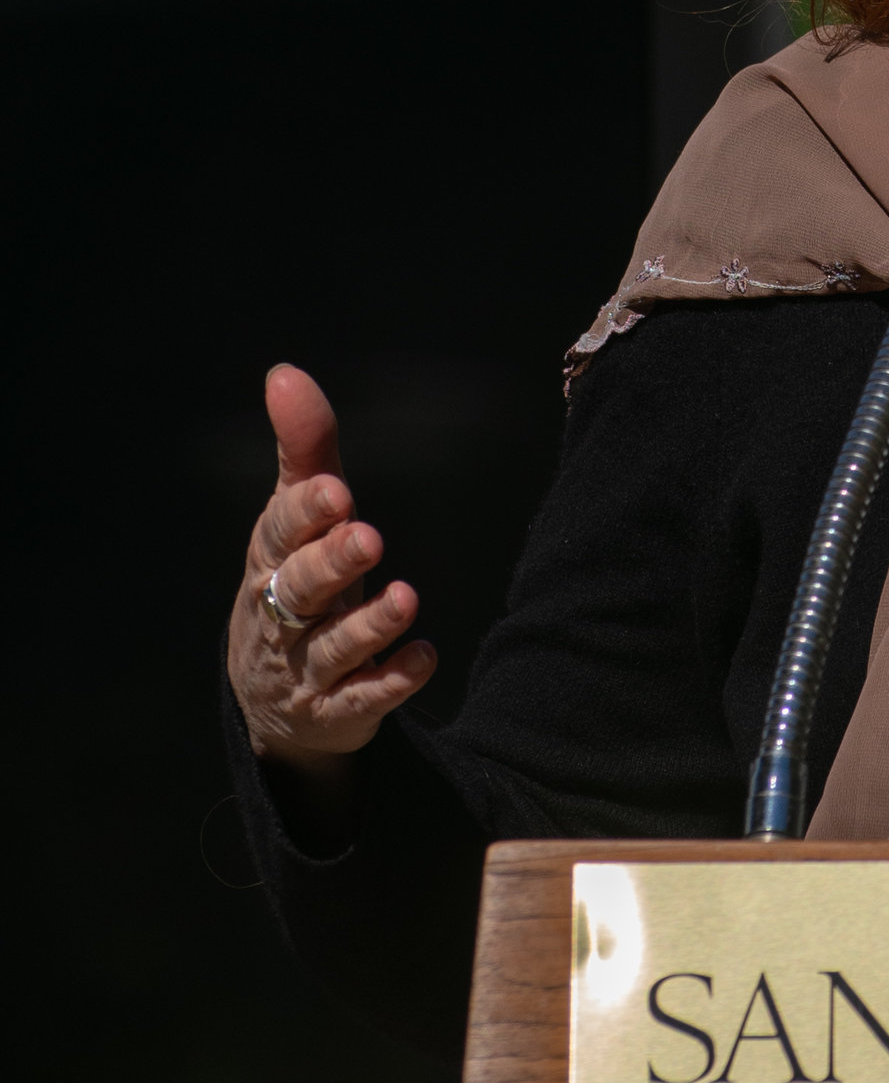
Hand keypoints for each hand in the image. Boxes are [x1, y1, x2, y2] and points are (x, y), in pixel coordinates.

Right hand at [226, 367, 435, 800]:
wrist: (272, 699)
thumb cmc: (293, 582)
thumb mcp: (297, 519)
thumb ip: (304, 450)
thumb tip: (284, 372)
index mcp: (269, 560)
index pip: (279, 533)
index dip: (305, 513)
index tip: (337, 492)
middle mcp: (279, 614)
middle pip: (298, 590)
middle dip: (332, 564)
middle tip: (370, 537)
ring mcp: (306, 667)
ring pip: (333, 649)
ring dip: (369, 625)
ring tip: (406, 598)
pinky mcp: (338, 710)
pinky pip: (364, 699)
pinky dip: (393, 680)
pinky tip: (425, 657)